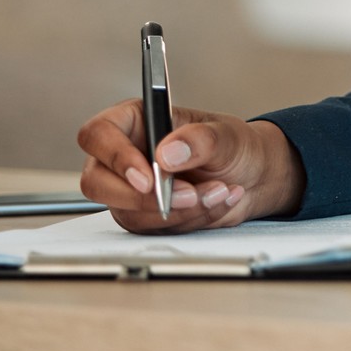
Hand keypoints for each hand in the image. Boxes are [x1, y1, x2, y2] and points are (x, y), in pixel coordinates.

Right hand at [76, 99, 305, 233]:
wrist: (253, 176)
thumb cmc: (234, 145)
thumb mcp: (227, 135)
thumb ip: (200, 139)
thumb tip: (168, 152)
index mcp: (136, 121)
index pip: (98, 134)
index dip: (115, 156)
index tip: (148, 176)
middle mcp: (125, 156)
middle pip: (98, 182)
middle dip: (144, 197)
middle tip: (187, 195)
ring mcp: (130, 189)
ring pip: (128, 212)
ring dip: (176, 211)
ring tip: (217, 191)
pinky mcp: (144, 216)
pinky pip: (152, 229)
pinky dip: (188, 220)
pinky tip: (215, 201)